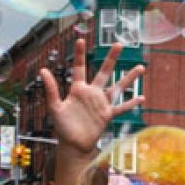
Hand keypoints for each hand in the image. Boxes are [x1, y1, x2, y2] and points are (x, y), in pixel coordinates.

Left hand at [40, 40, 143, 155]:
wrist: (73, 144)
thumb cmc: (62, 127)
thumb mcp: (54, 107)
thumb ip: (51, 89)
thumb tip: (43, 70)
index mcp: (78, 89)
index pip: (79, 68)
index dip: (80, 54)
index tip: (81, 40)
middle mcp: (92, 93)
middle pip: (104, 72)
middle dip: (112, 59)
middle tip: (119, 44)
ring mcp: (101, 104)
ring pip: (118, 87)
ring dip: (129, 78)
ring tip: (140, 68)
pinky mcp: (108, 115)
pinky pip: (122, 108)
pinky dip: (131, 103)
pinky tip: (141, 98)